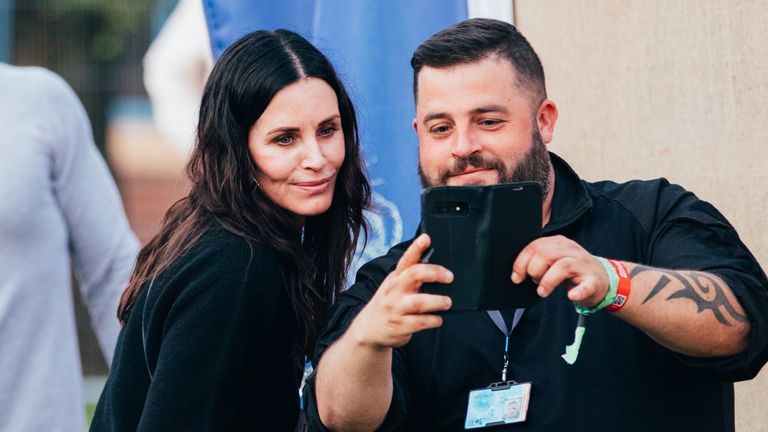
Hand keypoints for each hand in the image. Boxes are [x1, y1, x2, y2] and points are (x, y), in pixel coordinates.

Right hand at [350, 234, 453, 348]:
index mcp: (395, 278)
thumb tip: (439, 269)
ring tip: (447, 302)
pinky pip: (420, 322)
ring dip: (436, 301)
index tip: (426, 238)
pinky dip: (433, 320)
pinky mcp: (400, 326)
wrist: (368, 329)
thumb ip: (411, 278)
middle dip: (434, 273)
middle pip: (413, 275)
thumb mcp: (395, 286)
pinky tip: (438, 319)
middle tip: (450, 277)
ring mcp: (396, 308)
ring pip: (418, 302)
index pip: (406, 260)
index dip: (416, 248)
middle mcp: (394, 291)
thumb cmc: (389, 303)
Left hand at [511, 235, 608, 306]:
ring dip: (548, 281)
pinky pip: (587, 285)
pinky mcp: (594, 281)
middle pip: (546, 253)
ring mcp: (584, 265)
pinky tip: (571, 295)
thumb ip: (538, 261)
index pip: (536, 246)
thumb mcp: (554, 261)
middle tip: (534, 283)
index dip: (522, 262)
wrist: (602, 279)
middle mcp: (571, 250)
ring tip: (543, 292)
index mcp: (559, 243)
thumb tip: (516, 272)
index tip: (516, 277)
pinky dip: (578, 291)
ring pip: (563, 266)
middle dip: (534, 270)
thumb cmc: (572, 271)